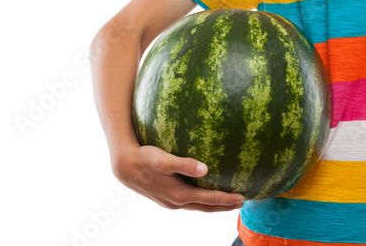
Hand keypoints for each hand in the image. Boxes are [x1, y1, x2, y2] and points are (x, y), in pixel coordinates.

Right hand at [112, 144, 245, 211]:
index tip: (242, 197)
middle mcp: (176, 202)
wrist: (123, 166)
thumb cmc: (144, 159)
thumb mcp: (163, 160)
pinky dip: (201, 201)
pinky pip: (189, 202)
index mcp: (178, 195)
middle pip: (205, 207)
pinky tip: (204, 194)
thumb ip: (184, 164)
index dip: (226, 200)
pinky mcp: (166, 197)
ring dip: (213, 205)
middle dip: (223, 206)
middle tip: (241, 202)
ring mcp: (170, 201)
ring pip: (197, 206)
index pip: (208, 200)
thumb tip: (206, 169)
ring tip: (228, 201)